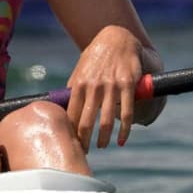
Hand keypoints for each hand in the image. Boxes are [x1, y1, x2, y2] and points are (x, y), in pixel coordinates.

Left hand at [66, 25, 149, 151]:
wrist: (117, 38)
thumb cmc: (96, 57)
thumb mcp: (80, 70)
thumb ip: (73, 90)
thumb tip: (64, 110)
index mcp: (79, 85)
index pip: (72, 115)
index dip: (70, 133)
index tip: (69, 146)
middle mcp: (94, 86)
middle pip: (86, 122)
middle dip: (84, 141)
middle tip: (82, 154)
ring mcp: (111, 86)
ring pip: (106, 120)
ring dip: (103, 138)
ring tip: (101, 146)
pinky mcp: (128, 85)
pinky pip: (127, 112)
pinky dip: (125, 130)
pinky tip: (122, 140)